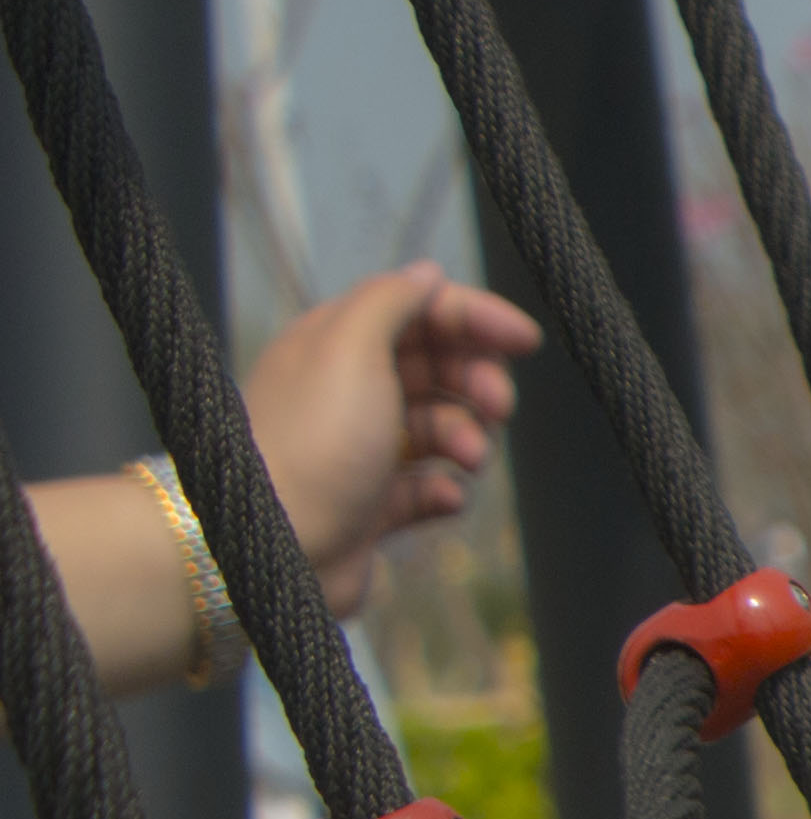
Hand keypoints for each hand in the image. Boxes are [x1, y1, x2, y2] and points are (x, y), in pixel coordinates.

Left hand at [244, 263, 538, 615]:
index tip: (525, 340)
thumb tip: (427, 274)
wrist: (275, 544)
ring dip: (468, 438)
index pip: (419, 311)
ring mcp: (361, 449)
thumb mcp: (351, 347)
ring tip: (468, 459)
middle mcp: (348, 390)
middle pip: (438, 368)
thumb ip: (392, 301)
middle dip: (477, 382)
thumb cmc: (313, 444)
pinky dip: (447, 489)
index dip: (476, 318)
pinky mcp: (372, 504)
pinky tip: (445, 495)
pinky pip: (429, 487)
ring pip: (440, 427)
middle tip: (496, 408)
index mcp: (337, 343)